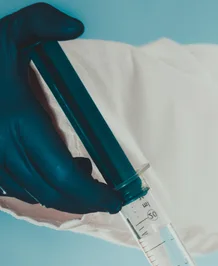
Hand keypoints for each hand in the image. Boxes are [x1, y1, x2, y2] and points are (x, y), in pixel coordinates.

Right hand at [0, 3, 120, 213]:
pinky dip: (40, 190)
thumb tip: (74, 27)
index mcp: (19, 120)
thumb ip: (40, 21)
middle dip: (85, 201)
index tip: (116, 198)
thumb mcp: (7, 30)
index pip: (64, 175)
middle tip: (109, 198)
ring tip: (82, 173)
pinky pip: (16, 190)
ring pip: (35, 195)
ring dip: (64, 194)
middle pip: (53, 193)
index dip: (93, 194)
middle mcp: (4, 147)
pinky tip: (52, 172)